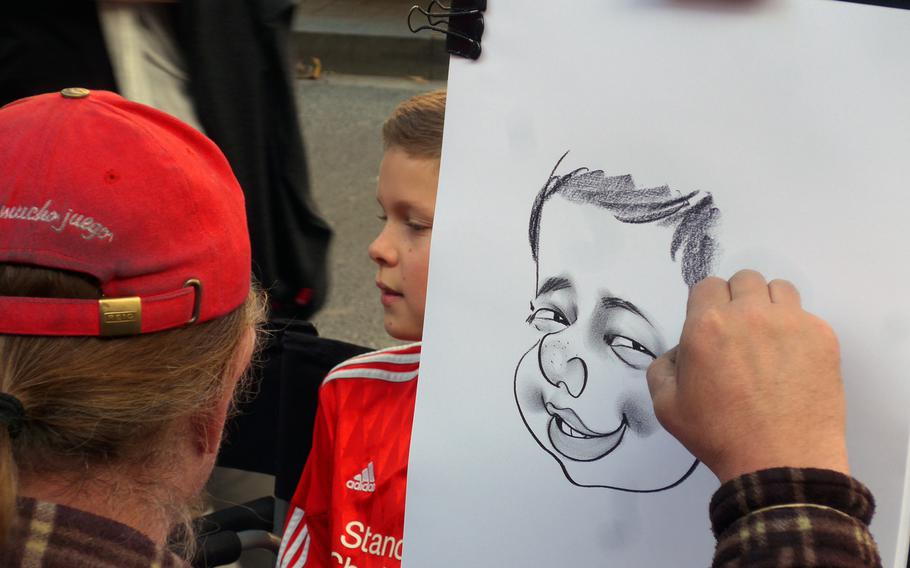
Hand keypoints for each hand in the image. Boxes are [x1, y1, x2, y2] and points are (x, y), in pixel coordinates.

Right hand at [646, 269, 848, 482]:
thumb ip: (662, 368)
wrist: (781, 462)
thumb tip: (680, 351)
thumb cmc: (720, 436)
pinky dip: (797, 330)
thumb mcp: (667, 407)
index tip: (713, 326)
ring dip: (769, 305)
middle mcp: (748, 314)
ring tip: (769, 338)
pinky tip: (792, 361)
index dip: (706, 304)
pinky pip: (807, 316)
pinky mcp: (822, 337)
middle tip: (740, 332)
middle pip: (744, 279)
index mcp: (706, 326)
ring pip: (778, 289)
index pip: (706, 285)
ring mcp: (790, 322)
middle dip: (737, 299)